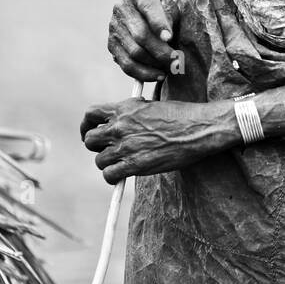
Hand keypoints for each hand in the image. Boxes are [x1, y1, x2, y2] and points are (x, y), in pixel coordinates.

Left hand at [80, 97, 233, 183]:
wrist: (198, 129)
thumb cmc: (181, 116)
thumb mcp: (151, 106)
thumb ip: (132, 112)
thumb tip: (122, 120)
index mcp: (124, 108)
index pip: (91, 114)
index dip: (86, 125)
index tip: (90, 132)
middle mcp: (120, 126)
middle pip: (90, 140)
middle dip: (97, 146)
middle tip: (108, 150)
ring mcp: (126, 146)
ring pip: (99, 159)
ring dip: (106, 163)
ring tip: (118, 164)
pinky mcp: (134, 164)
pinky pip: (109, 174)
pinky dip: (112, 177)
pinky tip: (120, 176)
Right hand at [107, 0, 180, 81]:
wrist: (145, 18)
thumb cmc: (162, 13)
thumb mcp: (169, 8)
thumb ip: (168, 18)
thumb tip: (166, 39)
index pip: (147, 6)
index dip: (158, 23)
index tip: (169, 37)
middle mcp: (121, 9)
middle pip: (141, 34)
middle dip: (161, 50)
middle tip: (176, 60)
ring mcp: (114, 27)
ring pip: (134, 52)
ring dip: (154, 64)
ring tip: (170, 68)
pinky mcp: (112, 45)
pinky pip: (127, 65)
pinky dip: (144, 73)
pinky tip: (159, 75)